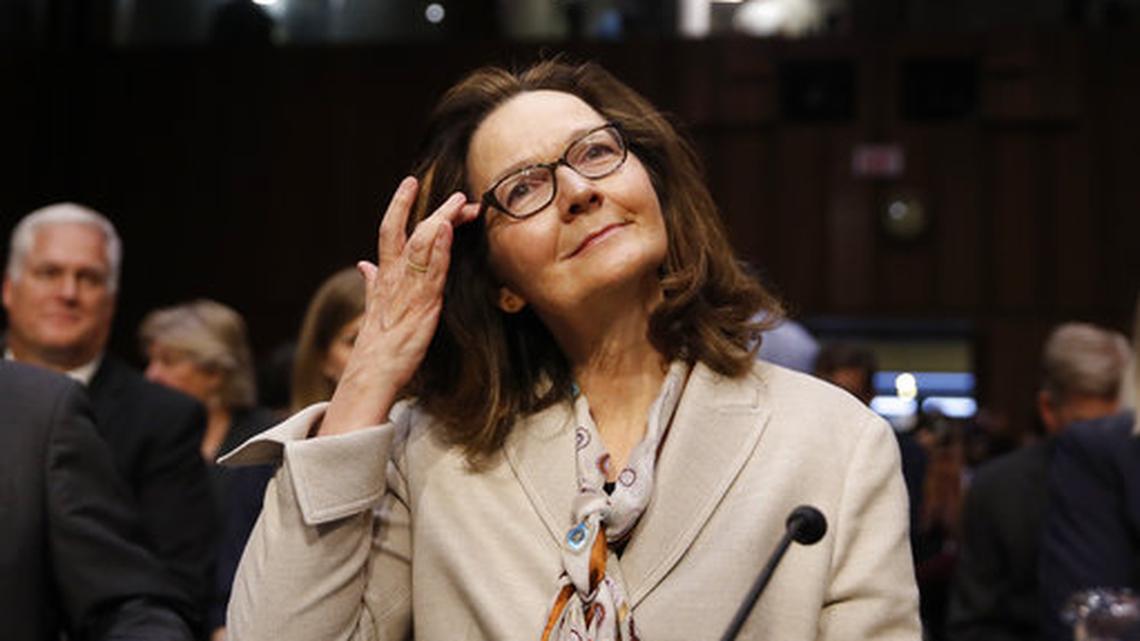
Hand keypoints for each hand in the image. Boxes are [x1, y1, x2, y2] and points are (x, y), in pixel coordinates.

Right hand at [319, 176, 479, 435]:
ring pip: (424, 245)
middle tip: (457, 194)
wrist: (373, 371)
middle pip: (412, 231)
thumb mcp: (374, 306)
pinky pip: (433, 269)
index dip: (399, 204)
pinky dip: (439, 247)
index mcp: (385, 275)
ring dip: (444, 222)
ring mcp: (409, 288)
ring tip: (461, 204)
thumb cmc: (377, 343)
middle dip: (435, 209)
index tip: (410, 182)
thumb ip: (371, 282)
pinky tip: (448, 230)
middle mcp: (395, 276)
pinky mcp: (423, 303)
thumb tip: (363, 264)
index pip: (390, 230)